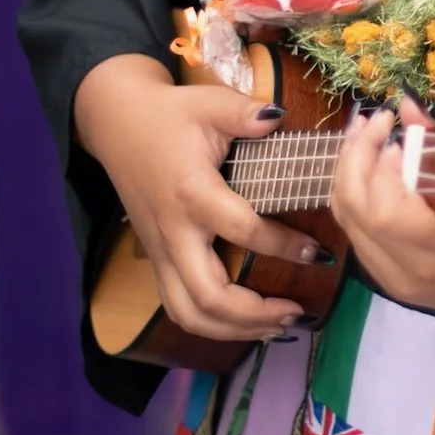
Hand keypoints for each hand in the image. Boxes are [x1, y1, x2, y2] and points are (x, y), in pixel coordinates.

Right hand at [73, 54, 322, 342]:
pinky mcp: (156, 259)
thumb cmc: (168, 114)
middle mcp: (174, 232)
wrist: (116, 123)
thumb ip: (245, 113)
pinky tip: (243, 324)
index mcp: (192, 193)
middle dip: (255, 315)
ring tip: (276, 327)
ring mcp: (161, 251)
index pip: (242, 231)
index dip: (284, 246)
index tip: (317, 253)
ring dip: (233, 330)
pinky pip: (178, 306)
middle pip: (208, 296)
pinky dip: (211, 325)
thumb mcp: (208, 103)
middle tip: (296, 312)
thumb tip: (280, 118)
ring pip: (188, 313)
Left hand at [330, 99, 434, 348]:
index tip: (398, 131)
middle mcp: (412, 269)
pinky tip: (368, 168)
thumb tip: (404, 104)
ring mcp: (396, 280)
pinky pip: (356, 234)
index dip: (381, 164)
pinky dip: (356, 196)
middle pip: (355, 210)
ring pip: (347, 221)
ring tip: (363, 135)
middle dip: (355, 156)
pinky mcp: (390, 281)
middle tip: (373, 121)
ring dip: (348, 171)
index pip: (386, 208)